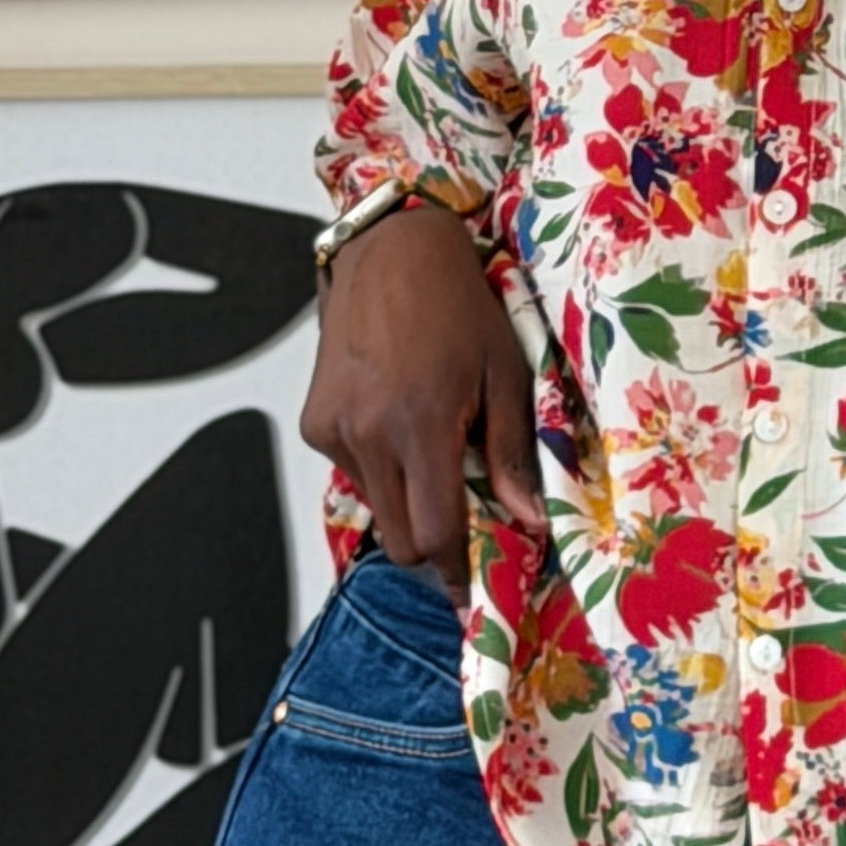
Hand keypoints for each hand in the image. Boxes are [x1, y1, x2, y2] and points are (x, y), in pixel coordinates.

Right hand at [298, 202, 545, 594]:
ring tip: (435, 448)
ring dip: (408, 501)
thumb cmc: (459, 306)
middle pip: (400, 540)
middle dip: (435, 546)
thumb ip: (511, 455)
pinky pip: (354, 473)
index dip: (458, 573)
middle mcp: (369, 435)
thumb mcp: (505, 374)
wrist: (392, 252)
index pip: (435, 534)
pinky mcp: (316, 424)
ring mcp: (335, 431)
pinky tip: (401, 421)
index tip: (475, 593)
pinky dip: (381, 468)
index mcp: (422, 425)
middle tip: (467, 521)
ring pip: (377, 509)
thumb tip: (529, 522)